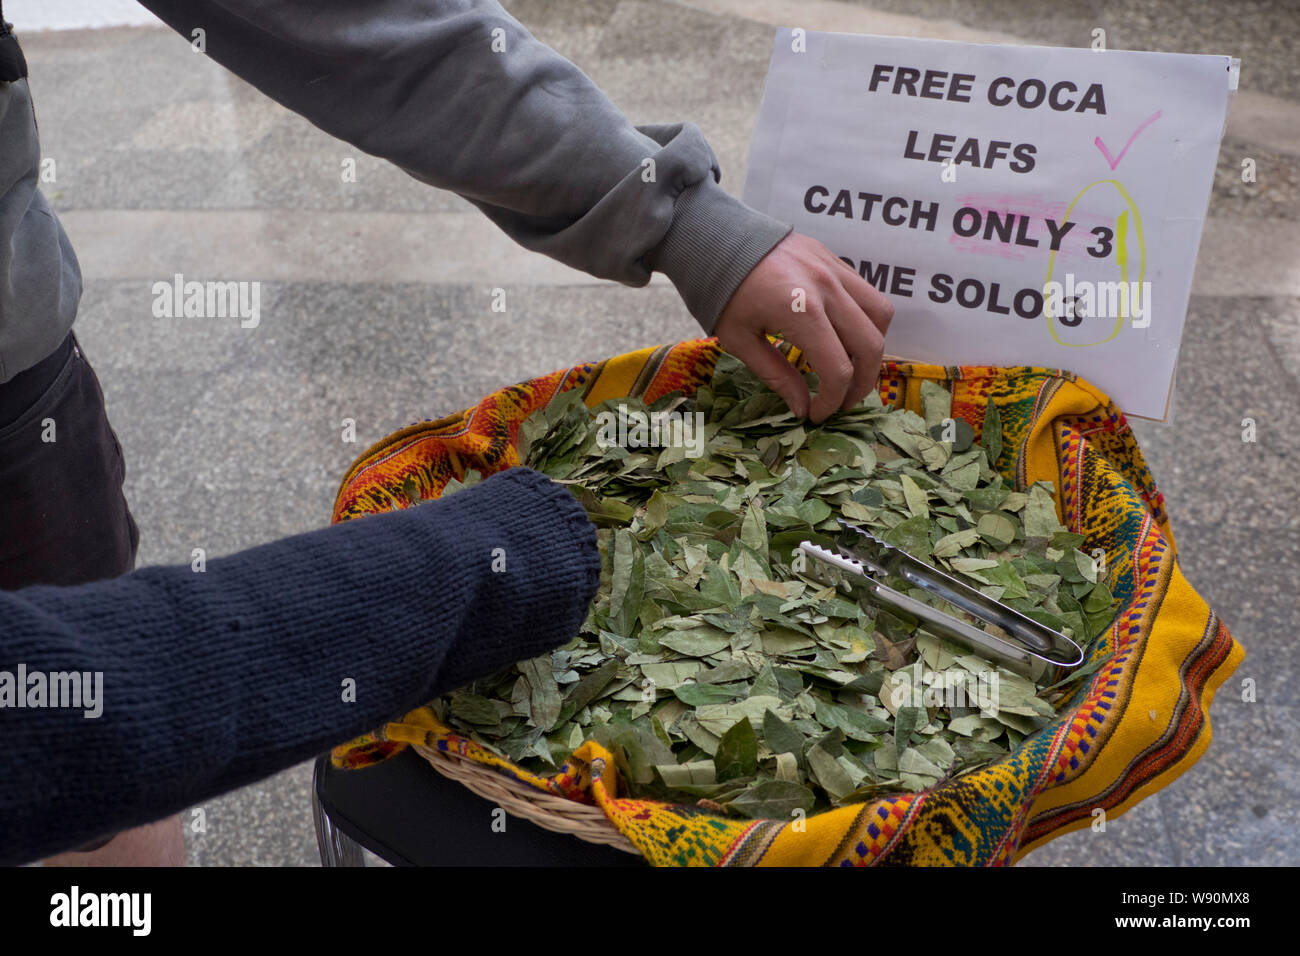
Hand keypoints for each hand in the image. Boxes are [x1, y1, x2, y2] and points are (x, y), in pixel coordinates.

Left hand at [713, 232, 892, 422]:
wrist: (716, 238)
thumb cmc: (721, 291)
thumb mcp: (739, 340)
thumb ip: (776, 375)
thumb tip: (803, 409)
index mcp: (801, 312)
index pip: (837, 370)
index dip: (832, 401)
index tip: (817, 414)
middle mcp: (827, 289)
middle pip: (871, 346)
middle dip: (861, 384)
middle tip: (842, 401)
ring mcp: (835, 270)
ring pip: (880, 315)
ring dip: (872, 348)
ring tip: (850, 367)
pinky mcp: (835, 259)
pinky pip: (868, 294)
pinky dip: (866, 320)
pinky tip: (843, 335)